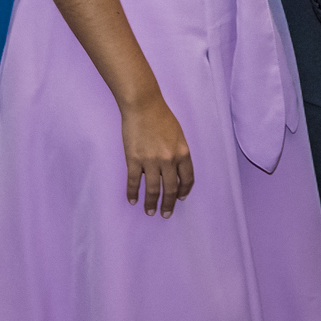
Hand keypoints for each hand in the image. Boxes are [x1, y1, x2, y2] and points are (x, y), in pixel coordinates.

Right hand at [121, 96, 193, 216]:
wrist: (144, 106)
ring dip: (152, 203)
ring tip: (150, 212)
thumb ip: (178, 153)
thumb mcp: (179, 135)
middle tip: (166, 214)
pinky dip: (133, 193)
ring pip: (153, 189)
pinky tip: (132, 200)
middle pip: (170, 188)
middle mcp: (169, 159)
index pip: (187, 178)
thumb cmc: (162, 118)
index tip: (180, 198)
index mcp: (183, 152)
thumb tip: (175, 170)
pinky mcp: (134, 160)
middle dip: (168, 203)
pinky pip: (134, 182)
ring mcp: (151, 161)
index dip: (184, 191)